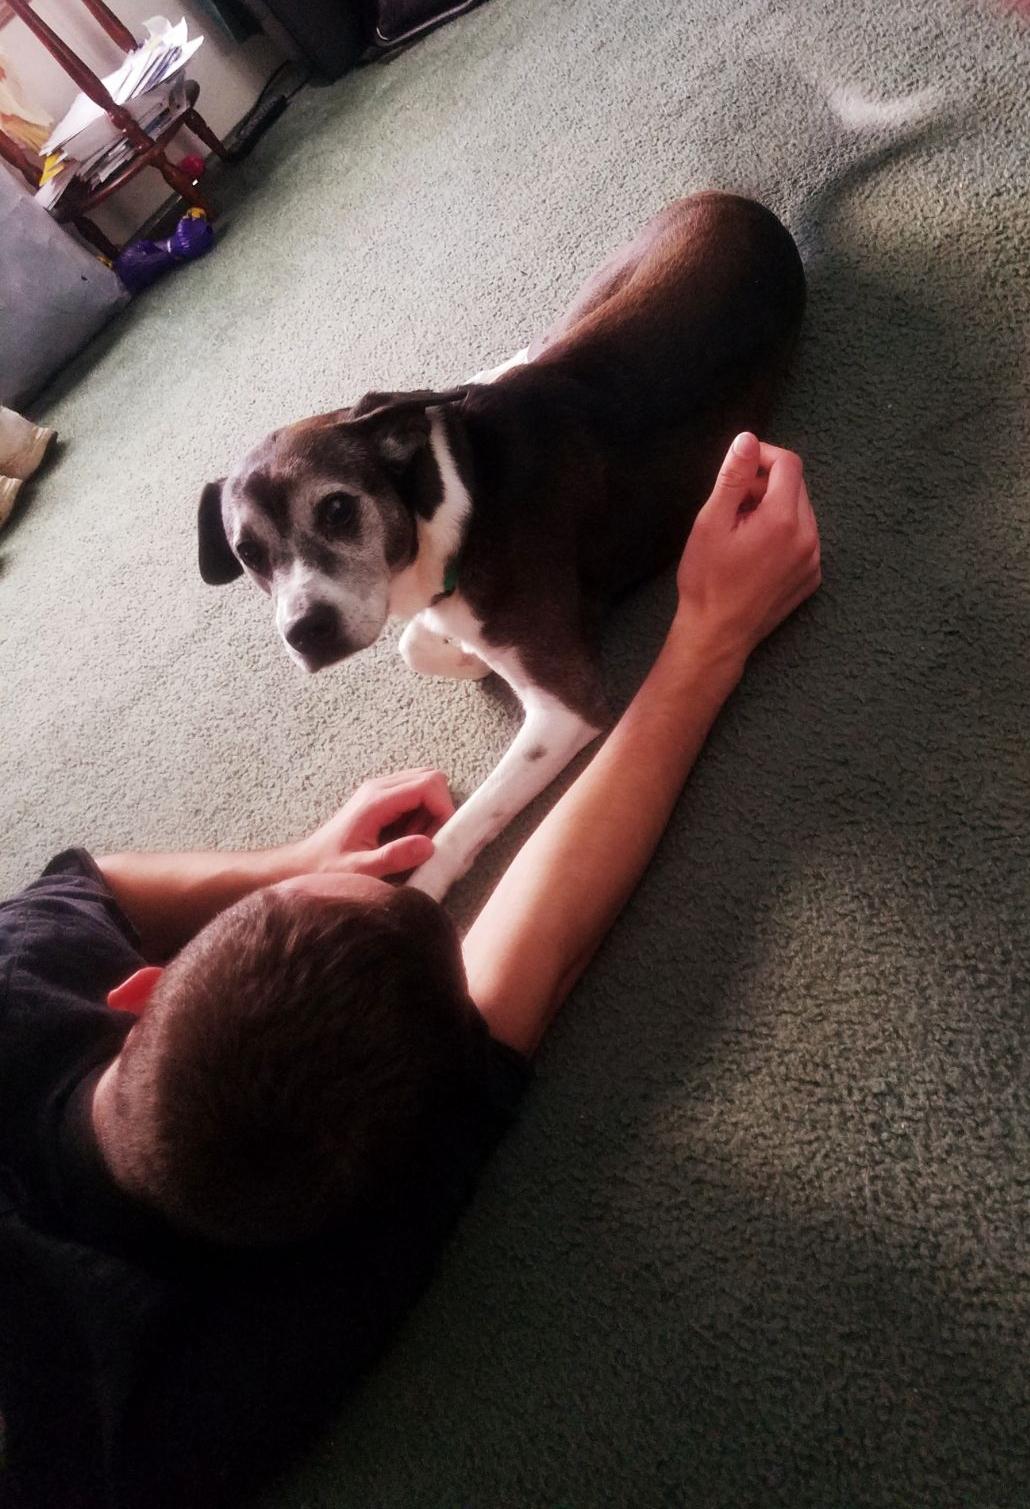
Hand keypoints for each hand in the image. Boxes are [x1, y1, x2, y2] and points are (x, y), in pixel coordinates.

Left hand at [289, 768, 455, 881]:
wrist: (303, 863)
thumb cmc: (328, 869)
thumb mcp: (360, 870)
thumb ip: (393, 857)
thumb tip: (429, 845)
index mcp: (376, 801)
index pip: (427, 784)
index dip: (443, 808)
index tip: (441, 838)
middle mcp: (379, 787)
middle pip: (430, 778)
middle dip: (439, 808)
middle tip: (429, 839)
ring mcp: (379, 790)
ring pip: (424, 785)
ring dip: (430, 813)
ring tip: (414, 841)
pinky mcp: (380, 798)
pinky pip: (414, 795)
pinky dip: (421, 814)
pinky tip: (406, 838)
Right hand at [674, 432, 820, 668]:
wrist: (717, 635)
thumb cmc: (707, 581)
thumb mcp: (711, 522)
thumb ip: (733, 477)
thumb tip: (747, 439)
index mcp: (784, 520)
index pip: (789, 464)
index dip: (763, 455)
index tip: (738, 466)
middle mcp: (808, 537)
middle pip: (796, 487)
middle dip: (765, 484)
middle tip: (732, 502)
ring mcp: (813, 560)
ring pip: (800, 513)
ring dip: (774, 508)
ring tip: (740, 529)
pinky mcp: (811, 578)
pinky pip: (803, 539)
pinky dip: (783, 534)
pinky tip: (755, 552)